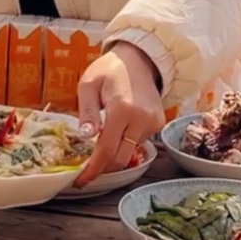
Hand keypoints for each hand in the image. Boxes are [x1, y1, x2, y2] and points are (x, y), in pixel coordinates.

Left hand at [74, 41, 163, 186]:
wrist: (140, 59)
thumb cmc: (110, 69)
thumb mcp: (89, 84)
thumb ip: (87, 112)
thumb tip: (86, 136)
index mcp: (122, 109)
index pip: (107, 150)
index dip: (93, 169)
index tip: (81, 180)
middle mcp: (142, 119)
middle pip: (121, 159)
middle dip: (103, 168)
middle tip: (86, 171)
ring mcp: (153, 123)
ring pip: (129, 152)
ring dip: (113, 152)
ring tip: (100, 141)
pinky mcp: (159, 124)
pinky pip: (137, 143)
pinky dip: (124, 143)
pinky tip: (117, 130)